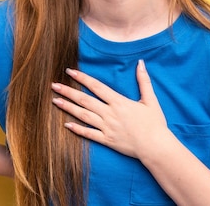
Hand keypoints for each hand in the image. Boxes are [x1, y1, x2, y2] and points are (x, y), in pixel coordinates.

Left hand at [51, 60, 170, 158]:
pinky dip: (77, 129)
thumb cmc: (155, 123)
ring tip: (55, 101)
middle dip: (68, 92)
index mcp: (119, 102)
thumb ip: (143, 81)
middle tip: (54, 85)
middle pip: (85, 100)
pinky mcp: (107, 140)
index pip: (96, 86)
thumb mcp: (150, 100)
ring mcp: (106, 128)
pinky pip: (89, 134)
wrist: (155, 146)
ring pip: (83, 116)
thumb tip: (140, 63)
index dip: (82, 78)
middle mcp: (110, 113)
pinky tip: (66, 124)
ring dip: (68, 108)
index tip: (69, 71)